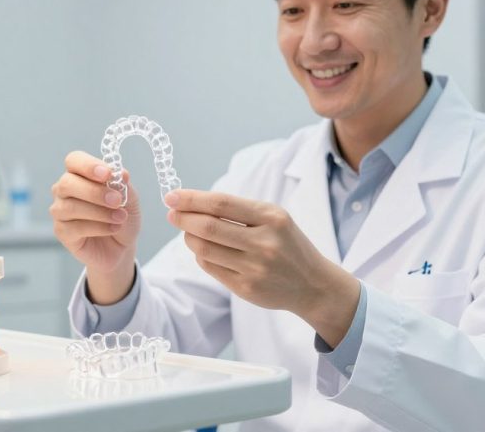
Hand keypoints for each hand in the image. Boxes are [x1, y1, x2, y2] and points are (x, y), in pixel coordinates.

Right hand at [50, 151, 141, 303]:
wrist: (122, 245)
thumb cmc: (121, 215)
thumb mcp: (129, 198)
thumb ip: (123, 185)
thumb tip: (121, 173)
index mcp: (79, 174)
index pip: (74, 160)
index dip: (88, 165)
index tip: (107, 174)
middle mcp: (64, 190)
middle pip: (67, 183)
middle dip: (94, 192)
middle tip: (117, 200)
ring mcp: (60, 211)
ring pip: (70, 207)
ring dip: (99, 212)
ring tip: (120, 217)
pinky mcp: (62, 232)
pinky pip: (74, 227)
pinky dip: (98, 227)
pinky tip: (113, 228)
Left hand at [165, 189, 359, 346]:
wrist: (313, 284)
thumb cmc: (287, 244)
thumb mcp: (274, 218)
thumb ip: (238, 210)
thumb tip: (190, 204)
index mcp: (271, 218)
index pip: (221, 204)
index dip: (192, 199)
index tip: (172, 196)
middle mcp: (264, 243)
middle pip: (208, 227)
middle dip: (183, 218)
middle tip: (172, 214)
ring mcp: (255, 268)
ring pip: (204, 249)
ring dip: (189, 237)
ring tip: (188, 232)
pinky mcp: (246, 288)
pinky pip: (211, 267)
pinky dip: (201, 256)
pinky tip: (204, 250)